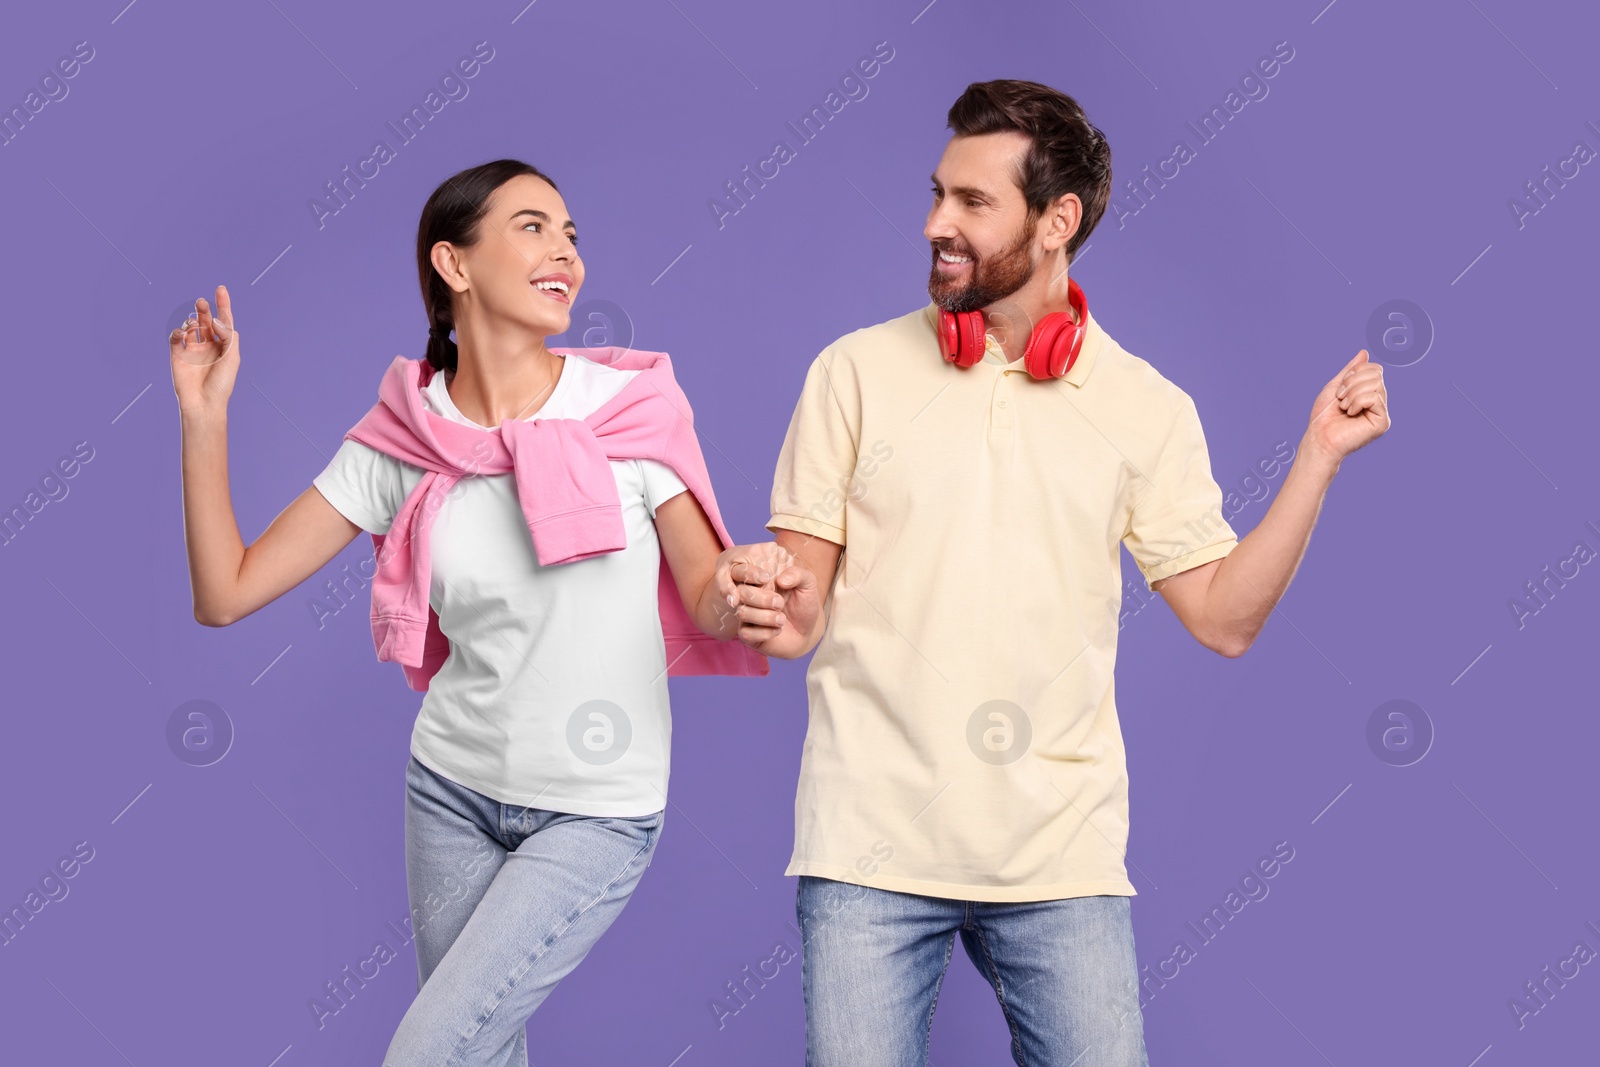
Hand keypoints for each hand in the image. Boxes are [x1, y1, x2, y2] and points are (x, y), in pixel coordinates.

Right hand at [169, 285, 239, 415]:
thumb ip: (228, 335)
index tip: (221, 288)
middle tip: (202, 303)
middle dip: (204, 309)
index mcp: (224, 345)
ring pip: (191, 325)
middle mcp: (208, 345)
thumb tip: (217, 319)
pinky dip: (178, 330)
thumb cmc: (222, 384)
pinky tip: (183, 332)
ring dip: (192, 320)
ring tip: (195, 324)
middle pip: (206, 320)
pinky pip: (176, 336)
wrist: (204, 403)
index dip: (222, 304)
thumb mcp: (232, 358)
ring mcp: (192, 349)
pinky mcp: (178, 354)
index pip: (223, 320)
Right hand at [715, 542, 821, 657]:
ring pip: (742, 613)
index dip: (751, 574)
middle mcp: (748, 597)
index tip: (767, 579)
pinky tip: (778, 631)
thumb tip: (780, 580)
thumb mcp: (807, 585)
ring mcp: (746, 617)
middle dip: (762, 598)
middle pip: (741, 593)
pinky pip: (746, 633)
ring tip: (782, 620)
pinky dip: (765, 633)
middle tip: (780, 603)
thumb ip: (797, 575)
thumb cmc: (804, 605)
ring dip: (766, 617)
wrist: (807, 631)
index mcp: (758, 581)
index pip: (743, 572)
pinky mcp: (747, 636)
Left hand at [1305, 349, 1389, 463]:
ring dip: (1352, 394)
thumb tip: (1364, 352)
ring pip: (1376, 384)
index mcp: (1370, 393)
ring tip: (1344, 407)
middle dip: (1352, 382)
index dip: (1355, 372)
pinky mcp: (1382, 422)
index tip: (1340, 388)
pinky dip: (1357, 402)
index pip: (1375, 369)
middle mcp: (1379, 402)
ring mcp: (1382, 412)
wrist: (1319, 438)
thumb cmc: (1324, 416)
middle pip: (1376, 374)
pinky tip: (1350, 414)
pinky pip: (1375, 397)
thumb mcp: (1335, 386)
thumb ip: (1350, 370)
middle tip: (1341, 398)